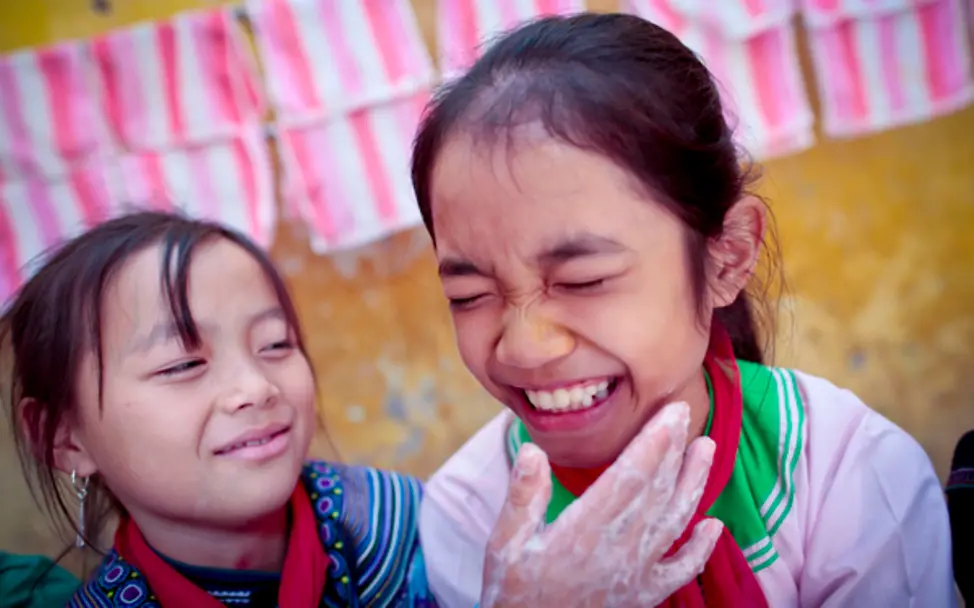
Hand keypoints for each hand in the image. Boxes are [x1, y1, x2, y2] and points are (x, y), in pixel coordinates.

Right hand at [480, 401, 721, 607]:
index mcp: (584, 533)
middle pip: (656, 491)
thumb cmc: (512, 591)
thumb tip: (532, 450)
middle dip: (674, 449)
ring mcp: (635, 575)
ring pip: (675, 521)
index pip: (629, 477)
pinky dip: (701, 549)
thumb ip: (522, 497)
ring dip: (693, 483)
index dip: (654, 442)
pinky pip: (680, 570)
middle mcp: (618, 551)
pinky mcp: (642, 595)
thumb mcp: (504, 543)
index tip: (670, 412)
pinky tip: (715, 527)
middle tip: (685, 412)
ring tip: (706, 449)